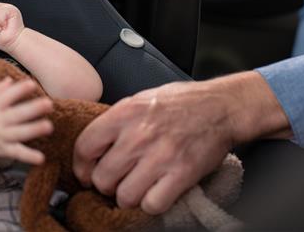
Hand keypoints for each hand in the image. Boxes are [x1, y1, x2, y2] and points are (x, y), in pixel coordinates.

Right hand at [0, 77, 52, 165]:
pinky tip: (41, 158)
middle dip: (33, 109)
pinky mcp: (4, 150)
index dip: (19, 90)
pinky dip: (28, 156)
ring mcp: (2, 136)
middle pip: (16, 114)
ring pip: (19, 133)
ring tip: (49, 126)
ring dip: (34, 130)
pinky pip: (17, 153)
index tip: (32, 83)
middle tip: (49, 103)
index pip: (6, 97)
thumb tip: (10, 79)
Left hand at [73, 72, 289, 214]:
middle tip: (116, 181)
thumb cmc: (182, 102)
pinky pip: (152, 204)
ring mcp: (160, 156)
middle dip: (106, 185)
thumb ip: (117, 120)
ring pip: (125, 196)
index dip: (82, 166)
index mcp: (125, 113)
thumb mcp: (141, 99)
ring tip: (137, 187)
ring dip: (129, 197)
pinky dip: (152, 204)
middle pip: (102, 178)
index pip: (85, 147)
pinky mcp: (181, 174)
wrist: (221, 106)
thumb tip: (94, 145)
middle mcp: (139, 135)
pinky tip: (157, 191)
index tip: (87, 173)